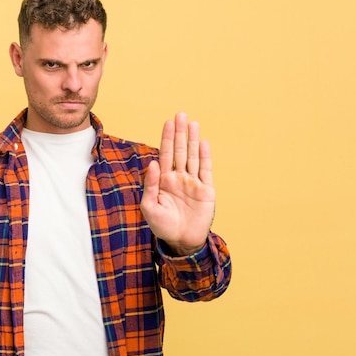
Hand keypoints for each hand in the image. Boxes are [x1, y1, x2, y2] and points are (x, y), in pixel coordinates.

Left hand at [140, 113, 214, 255]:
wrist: (181, 241)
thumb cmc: (162, 226)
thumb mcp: (149, 206)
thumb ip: (150, 184)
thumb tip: (153, 163)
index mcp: (163, 180)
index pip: (166, 154)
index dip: (167, 138)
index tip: (168, 123)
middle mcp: (179, 178)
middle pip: (180, 150)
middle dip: (179, 133)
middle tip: (180, 114)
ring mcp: (193, 183)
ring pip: (193, 156)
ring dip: (192, 140)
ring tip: (192, 123)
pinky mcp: (206, 190)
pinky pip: (205, 170)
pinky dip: (205, 156)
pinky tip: (203, 143)